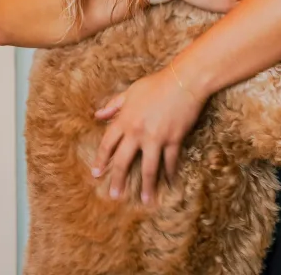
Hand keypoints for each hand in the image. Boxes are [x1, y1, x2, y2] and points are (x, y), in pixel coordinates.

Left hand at [91, 64, 205, 204]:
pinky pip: (170, 161)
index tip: (96, 173)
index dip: (101, 160)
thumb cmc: (157, 83)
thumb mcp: (131, 91)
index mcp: (124, 120)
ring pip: (148, 168)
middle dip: (118, 180)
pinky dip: (170, 173)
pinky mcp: (173, 140)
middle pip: (124, 161)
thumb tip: (98, 115)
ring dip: (147, 186)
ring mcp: (156, 138)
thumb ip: (114, 105)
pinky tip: (169, 183)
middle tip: (114, 195)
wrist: (184, 81)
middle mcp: (137, 132)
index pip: (107, 144)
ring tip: (146, 200)